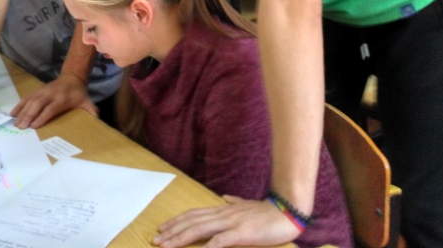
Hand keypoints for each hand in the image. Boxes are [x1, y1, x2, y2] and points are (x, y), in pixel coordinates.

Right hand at [11, 72, 95, 129]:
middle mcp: (50, 94)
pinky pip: (26, 98)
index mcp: (62, 98)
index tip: (34, 126)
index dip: (42, 117)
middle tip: (21, 127)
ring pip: (30, 101)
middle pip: (37, 105)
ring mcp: (42, 91)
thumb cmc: (78, 94)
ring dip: (22, 112)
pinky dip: (19, 105)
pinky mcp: (37, 91)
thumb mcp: (87, 102)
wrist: (72, 77)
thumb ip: (91, 111)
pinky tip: (12, 113)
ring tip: (15, 123)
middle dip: (28, 116)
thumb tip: (97, 121)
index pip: (50, 108)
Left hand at [153, 196, 298, 247]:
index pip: (194, 214)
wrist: (287, 212)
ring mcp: (231, 223)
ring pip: (199, 229)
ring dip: (181, 238)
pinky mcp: (241, 233)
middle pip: (191, 222)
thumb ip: (234, 203)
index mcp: (223, 210)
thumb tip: (225, 198)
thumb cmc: (268, 213)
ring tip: (166, 245)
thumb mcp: (247, 206)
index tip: (162, 229)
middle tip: (155, 239)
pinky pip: (220, 241)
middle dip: (172, 231)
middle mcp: (223, 214)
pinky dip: (207, 247)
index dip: (176, 221)